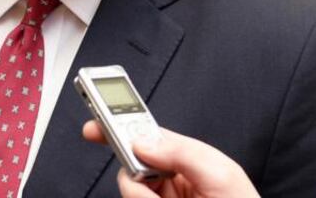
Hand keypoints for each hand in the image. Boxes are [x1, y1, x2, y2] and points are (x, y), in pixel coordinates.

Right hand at [82, 120, 259, 197]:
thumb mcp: (219, 172)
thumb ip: (181, 152)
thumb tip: (142, 142)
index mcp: (186, 158)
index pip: (147, 137)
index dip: (119, 126)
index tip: (95, 124)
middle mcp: (170, 180)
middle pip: (131, 167)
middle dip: (133, 172)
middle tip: (147, 182)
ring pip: (132, 191)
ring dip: (144, 196)